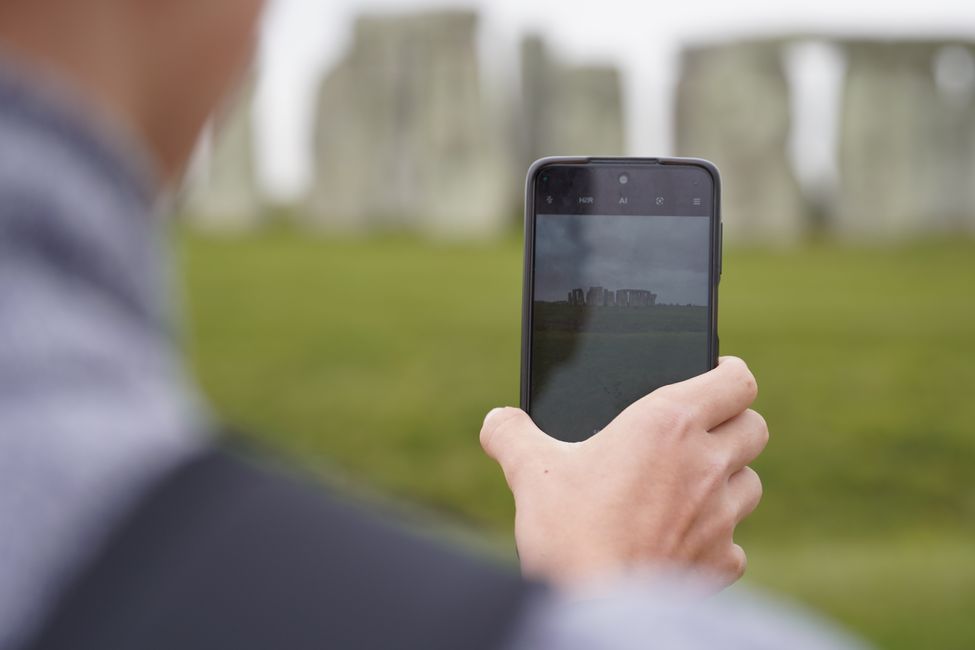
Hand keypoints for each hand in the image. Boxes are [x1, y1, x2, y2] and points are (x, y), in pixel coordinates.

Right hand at [480, 357, 766, 588]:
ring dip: (729, 479)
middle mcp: (706, 463)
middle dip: (734, 424)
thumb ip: (511, 434)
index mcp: (667, 423)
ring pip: (751, 483)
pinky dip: (718, 539)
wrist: (595, 605)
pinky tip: (684, 540)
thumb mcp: (530, 471)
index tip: (713, 374)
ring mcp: (721, 515)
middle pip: (755, 427)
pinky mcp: (721, 561)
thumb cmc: (569, 530)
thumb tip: (497, 421)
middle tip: (700, 432)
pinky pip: (736, 543)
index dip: (728, 372)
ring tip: (692, 486)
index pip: (737, 380)